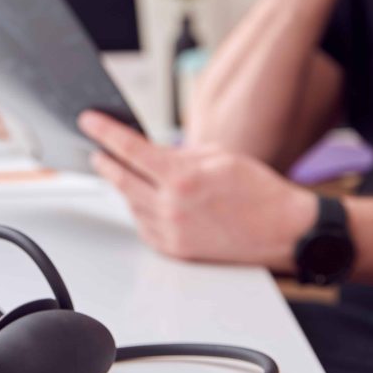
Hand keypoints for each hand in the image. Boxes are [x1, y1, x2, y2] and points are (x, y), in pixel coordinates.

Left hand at [78, 111, 315, 271]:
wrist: (285, 231)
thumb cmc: (258, 191)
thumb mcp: (218, 157)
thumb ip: (179, 154)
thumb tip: (150, 153)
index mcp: (183, 177)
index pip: (130, 149)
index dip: (105, 132)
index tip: (88, 122)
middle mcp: (172, 207)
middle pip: (121, 179)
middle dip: (105, 162)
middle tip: (95, 151)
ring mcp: (171, 231)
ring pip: (131, 203)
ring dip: (125, 186)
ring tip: (121, 172)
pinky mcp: (175, 251)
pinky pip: (144, 225)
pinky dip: (140, 210)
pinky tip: (143, 198)